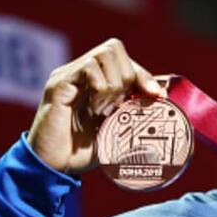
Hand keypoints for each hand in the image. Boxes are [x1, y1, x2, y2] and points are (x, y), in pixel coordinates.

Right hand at [26, 38, 165, 174]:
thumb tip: (164, 103)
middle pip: (114, 48)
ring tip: (108, 107)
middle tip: (122, 104)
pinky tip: (96, 108)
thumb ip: (134, 115)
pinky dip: (101, 86)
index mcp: (94, 82)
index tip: (157, 96)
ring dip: (115, 82)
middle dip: (129, 76)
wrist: (53, 168)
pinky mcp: (59, 85)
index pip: (124, 60)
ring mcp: (69, 77)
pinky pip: (87, 67)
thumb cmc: (82, 152)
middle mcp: (80, 75)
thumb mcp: (116, 131)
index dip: (144, 76)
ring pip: (104, 54)